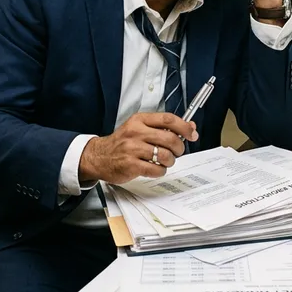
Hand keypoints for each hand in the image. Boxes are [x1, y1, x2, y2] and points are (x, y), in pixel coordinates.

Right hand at [78, 112, 198, 183]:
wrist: (99, 156)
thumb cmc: (122, 143)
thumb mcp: (140, 128)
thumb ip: (164, 127)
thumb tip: (190, 127)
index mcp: (139, 120)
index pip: (168, 119)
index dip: (184, 127)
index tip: (192, 134)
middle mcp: (136, 132)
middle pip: (170, 138)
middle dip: (179, 148)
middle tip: (177, 151)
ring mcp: (132, 149)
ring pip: (165, 156)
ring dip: (170, 161)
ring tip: (164, 161)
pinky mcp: (130, 165)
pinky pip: (156, 169)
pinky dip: (160, 171)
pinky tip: (154, 168)